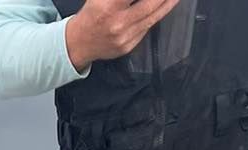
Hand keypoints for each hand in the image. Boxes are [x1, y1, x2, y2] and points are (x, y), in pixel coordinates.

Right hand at [65, 0, 185, 68]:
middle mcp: (118, 23)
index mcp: (108, 6)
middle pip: (151, 4)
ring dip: (168, 3)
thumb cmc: (91, 14)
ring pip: (153, 17)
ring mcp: (124, 37)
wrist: (79, 44)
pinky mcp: (128, 46)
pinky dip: (156, 15)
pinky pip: (147, 28)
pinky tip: (162, 7)